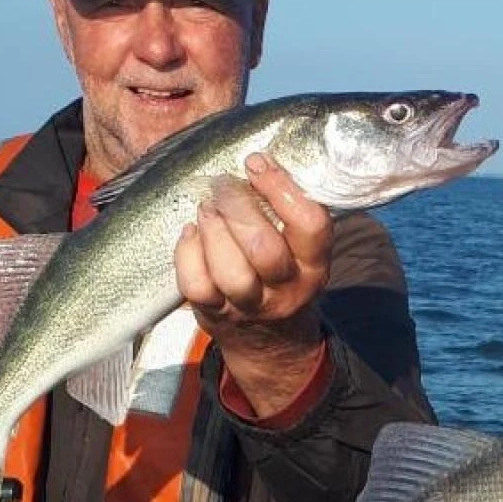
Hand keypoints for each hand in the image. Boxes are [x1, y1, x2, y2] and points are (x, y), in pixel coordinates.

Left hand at [175, 152, 333, 415]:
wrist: (272, 342)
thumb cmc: (284, 274)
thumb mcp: (303, 250)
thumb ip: (290, 212)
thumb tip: (257, 158)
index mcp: (314, 265)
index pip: (310, 225)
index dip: (281, 189)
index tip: (257, 162)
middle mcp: (286, 289)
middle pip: (263, 249)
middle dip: (237, 207)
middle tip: (223, 184)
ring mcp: (249, 306)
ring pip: (229, 271)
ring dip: (213, 230)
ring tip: (207, 207)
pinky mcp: (215, 315)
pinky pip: (196, 284)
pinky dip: (187, 252)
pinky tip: (191, 231)